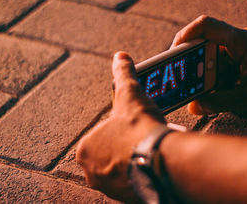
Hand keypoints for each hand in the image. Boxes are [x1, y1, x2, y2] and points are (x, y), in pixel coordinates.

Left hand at [76, 52, 164, 200]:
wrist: (161, 159)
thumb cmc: (139, 129)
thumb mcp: (130, 95)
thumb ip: (123, 75)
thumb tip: (120, 57)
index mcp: (85, 149)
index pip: (101, 137)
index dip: (119, 130)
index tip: (132, 128)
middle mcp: (92, 172)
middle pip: (111, 154)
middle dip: (125, 147)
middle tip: (141, 140)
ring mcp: (109, 187)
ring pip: (122, 169)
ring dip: (133, 161)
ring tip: (149, 151)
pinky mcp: (127, 197)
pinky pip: (133, 183)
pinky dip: (141, 175)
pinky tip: (152, 165)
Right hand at [172, 15, 246, 115]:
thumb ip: (220, 102)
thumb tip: (194, 106)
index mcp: (241, 42)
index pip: (205, 26)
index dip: (184, 36)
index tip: (173, 54)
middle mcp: (240, 40)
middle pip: (205, 43)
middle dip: (193, 65)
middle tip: (186, 83)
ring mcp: (243, 48)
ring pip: (213, 56)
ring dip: (206, 74)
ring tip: (206, 93)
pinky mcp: (245, 57)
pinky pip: (223, 63)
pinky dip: (217, 77)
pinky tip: (220, 92)